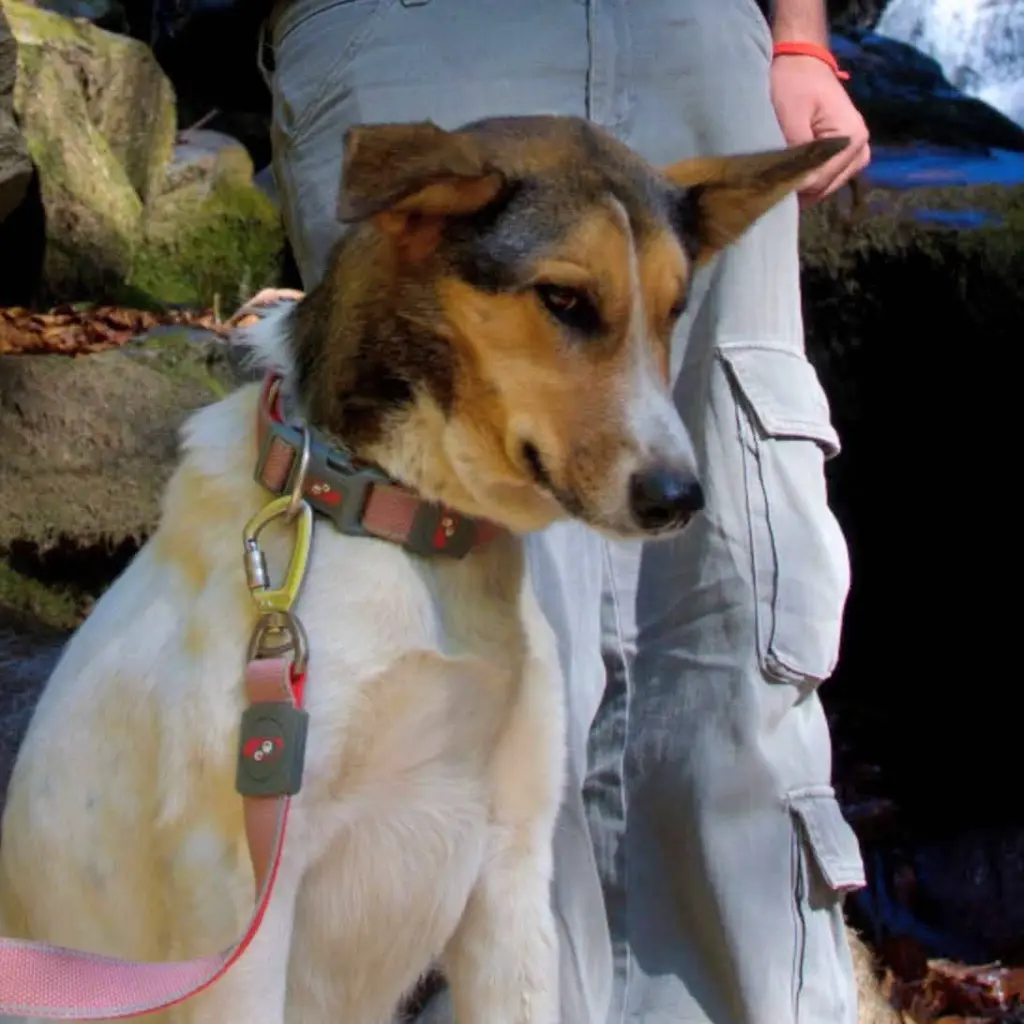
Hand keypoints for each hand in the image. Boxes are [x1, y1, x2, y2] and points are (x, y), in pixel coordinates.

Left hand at [770, 55, 870, 206]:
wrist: (803, 62)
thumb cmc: (794, 83)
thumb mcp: (790, 116)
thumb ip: (796, 153)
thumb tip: (793, 185)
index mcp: (851, 139)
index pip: (819, 181)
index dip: (792, 187)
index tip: (768, 186)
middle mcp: (860, 148)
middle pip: (825, 187)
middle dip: (798, 189)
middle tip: (771, 185)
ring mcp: (857, 152)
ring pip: (827, 187)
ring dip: (804, 187)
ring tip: (781, 180)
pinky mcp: (848, 153)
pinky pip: (829, 177)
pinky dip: (811, 180)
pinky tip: (794, 176)